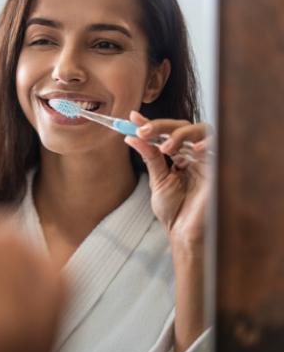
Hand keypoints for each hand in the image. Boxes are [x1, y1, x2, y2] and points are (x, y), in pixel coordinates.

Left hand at [124, 111, 213, 254]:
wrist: (184, 233)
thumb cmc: (174, 210)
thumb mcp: (158, 180)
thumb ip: (149, 157)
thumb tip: (131, 137)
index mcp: (180, 155)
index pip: (168, 132)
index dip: (152, 123)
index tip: (132, 118)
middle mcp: (195, 154)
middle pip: (184, 126)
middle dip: (162, 126)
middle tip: (143, 131)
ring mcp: (208, 159)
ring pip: (202, 130)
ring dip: (181, 134)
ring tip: (165, 147)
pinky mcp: (219, 168)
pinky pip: (218, 148)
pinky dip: (206, 144)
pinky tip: (193, 150)